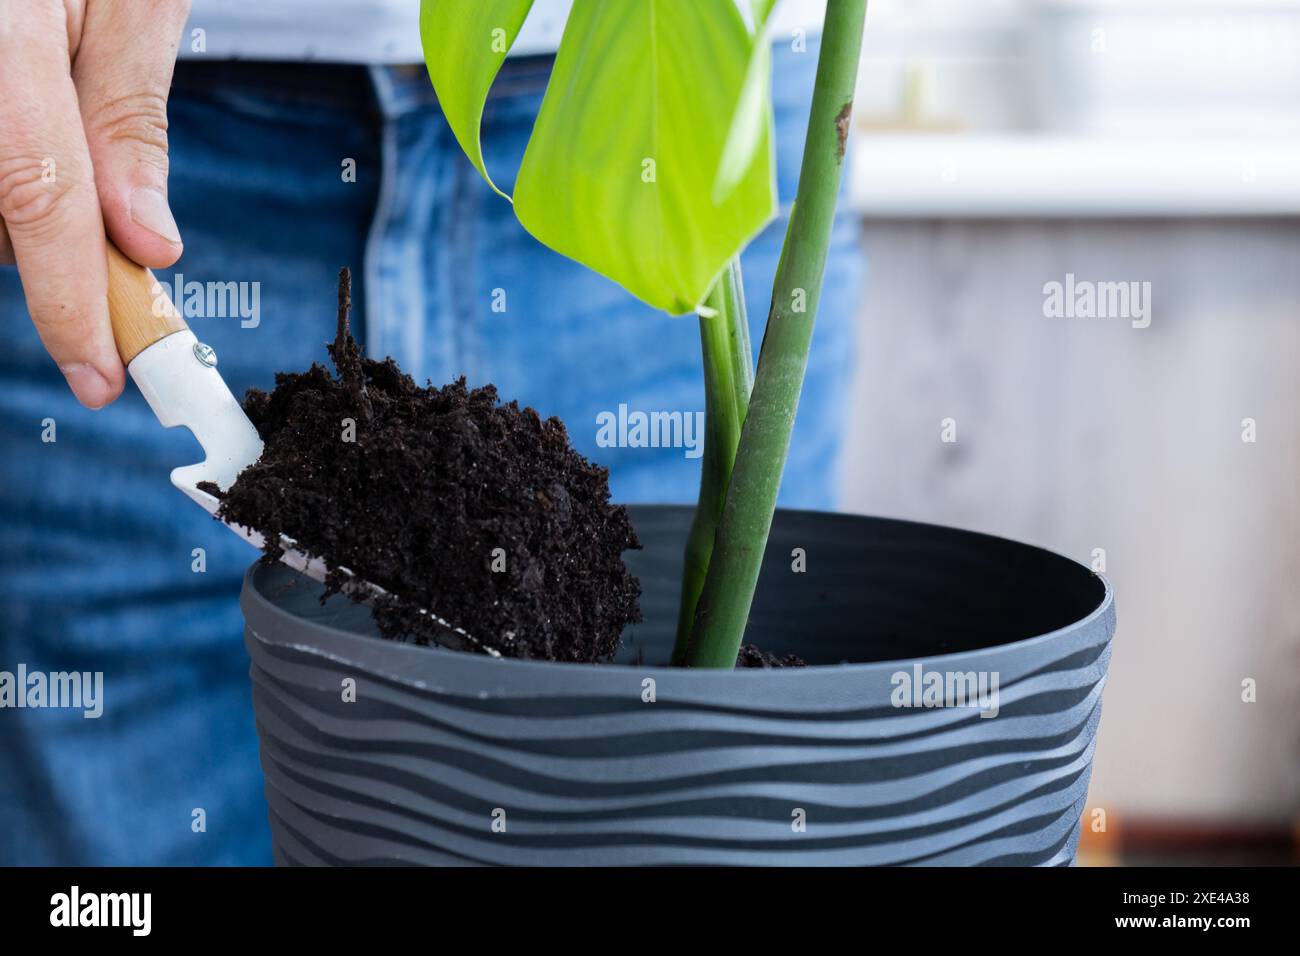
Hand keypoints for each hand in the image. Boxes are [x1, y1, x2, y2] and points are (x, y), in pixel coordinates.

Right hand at [0, 0, 190, 407]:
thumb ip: (128, 121)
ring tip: (46, 123)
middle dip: (51, 243)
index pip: (37, 191)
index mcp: (6, 32)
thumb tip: (146, 246)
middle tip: (108, 231)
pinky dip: (7, 170)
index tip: (101, 375)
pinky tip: (24, 127)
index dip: (66, 299)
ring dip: (18, 205)